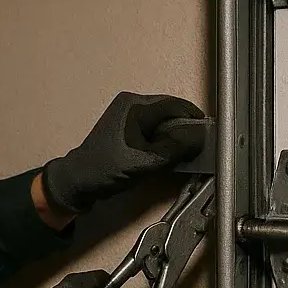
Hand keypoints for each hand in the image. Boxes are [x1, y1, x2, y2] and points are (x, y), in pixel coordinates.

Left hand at [42, 92, 207, 213]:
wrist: (78, 183)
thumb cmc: (105, 170)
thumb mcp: (147, 161)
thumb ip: (175, 147)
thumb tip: (200, 137)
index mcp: (134, 106)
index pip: (176, 105)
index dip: (195, 119)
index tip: (209, 134)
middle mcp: (131, 105)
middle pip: (170, 112)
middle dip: (185, 129)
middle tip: (198, 147)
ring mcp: (127, 116)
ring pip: (163, 121)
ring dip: (175, 136)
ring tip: (184, 153)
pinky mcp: (127, 128)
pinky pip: (153, 129)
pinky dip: (164, 140)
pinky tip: (168, 154)